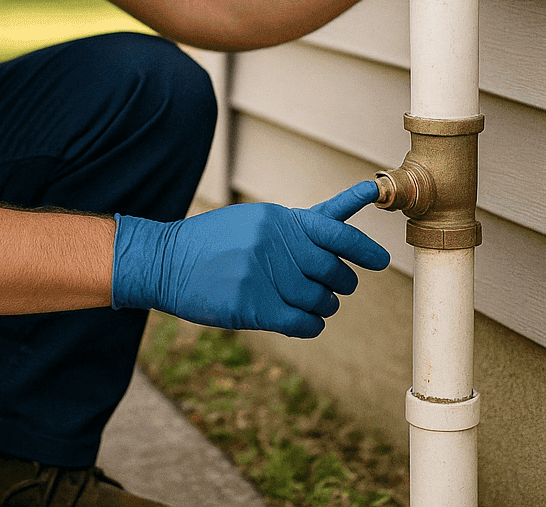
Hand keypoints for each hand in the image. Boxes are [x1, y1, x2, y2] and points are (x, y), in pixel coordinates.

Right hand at [111, 180, 389, 337]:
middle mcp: (275, 244)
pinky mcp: (253, 307)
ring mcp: (264, 276)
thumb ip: (299, 225)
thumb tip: (348, 222)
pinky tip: (301, 320)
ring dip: (322, 306)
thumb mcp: (255, 220)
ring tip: (306, 302)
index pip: (336, 231)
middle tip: (335, 287)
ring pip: (321, 301)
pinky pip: (304, 323)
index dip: (363, 248)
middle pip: (334, 272)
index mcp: (279, 219)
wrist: (165, 262)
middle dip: (340, 283)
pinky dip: (310, 325)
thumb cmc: (214, 242)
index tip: (380, 260)